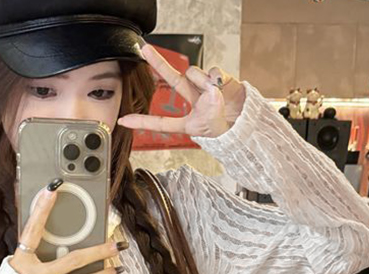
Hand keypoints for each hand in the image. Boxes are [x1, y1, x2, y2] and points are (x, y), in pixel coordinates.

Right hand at [9, 182, 122, 273]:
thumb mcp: (19, 262)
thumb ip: (33, 245)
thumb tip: (44, 217)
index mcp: (22, 261)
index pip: (33, 230)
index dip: (41, 209)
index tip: (53, 189)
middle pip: (73, 261)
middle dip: (98, 251)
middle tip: (116, 245)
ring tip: (119, 268)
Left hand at [117, 43, 245, 137]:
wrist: (244, 123)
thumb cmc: (224, 128)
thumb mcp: (209, 127)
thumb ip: (206, 105)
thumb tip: (209, 84)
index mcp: (187, 121)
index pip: (162, 122)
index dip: (143, 122)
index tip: (123, 121)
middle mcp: (193, 99)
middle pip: (172, 78)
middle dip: (157, 62)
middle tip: (144, 50)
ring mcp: (204, 87)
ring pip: (193, 74)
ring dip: (202, 83)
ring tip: (215, 94)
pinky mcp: (216, 78)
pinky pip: (210, 71)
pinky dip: (214, 78)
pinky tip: (220, 86)